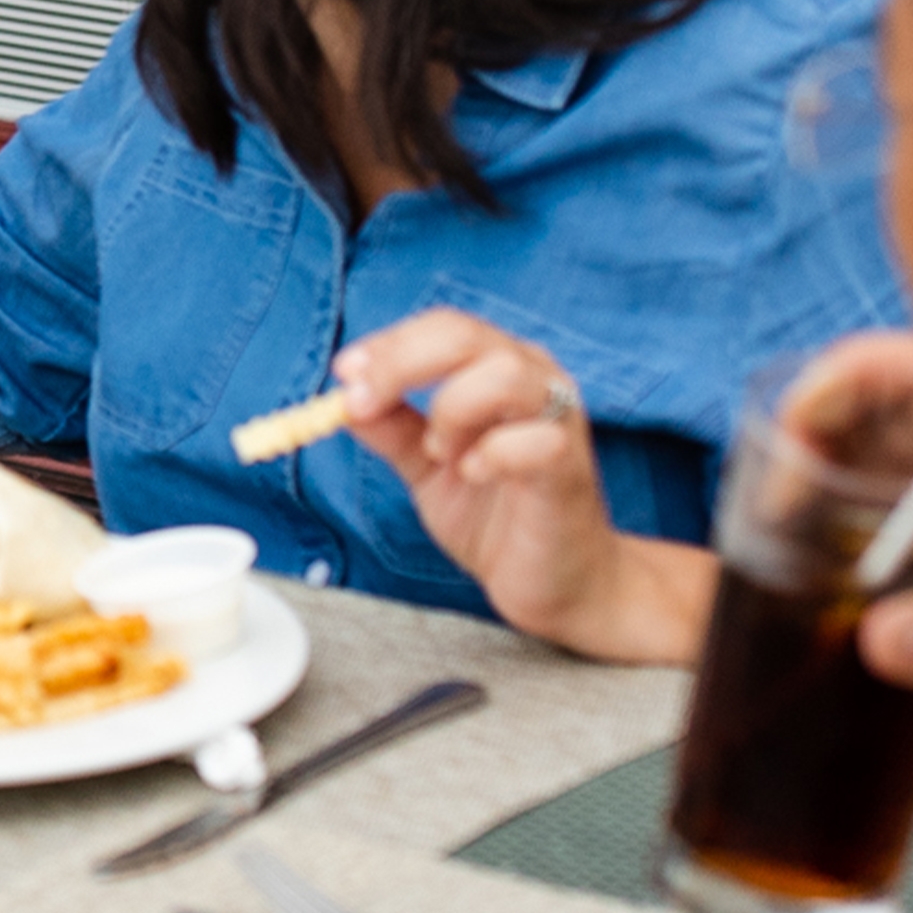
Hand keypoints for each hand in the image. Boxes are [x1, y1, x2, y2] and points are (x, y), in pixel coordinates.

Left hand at [332, 311, 711, 661]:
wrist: (558, 583)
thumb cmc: (499, 518)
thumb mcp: (427, 470)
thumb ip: (393, 431)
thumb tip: (342, 398)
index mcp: (499, 370)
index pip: (443, 328)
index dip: (388, 346)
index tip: (342, 373)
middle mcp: (535, 379)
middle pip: (465, 336)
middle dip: (400, 364)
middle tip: (360, 403)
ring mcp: (558, 420)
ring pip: (504, 374)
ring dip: (453, 409)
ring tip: (440, 453)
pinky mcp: (569, 467)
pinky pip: (534, 440)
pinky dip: (491, 455)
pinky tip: (475, 477)